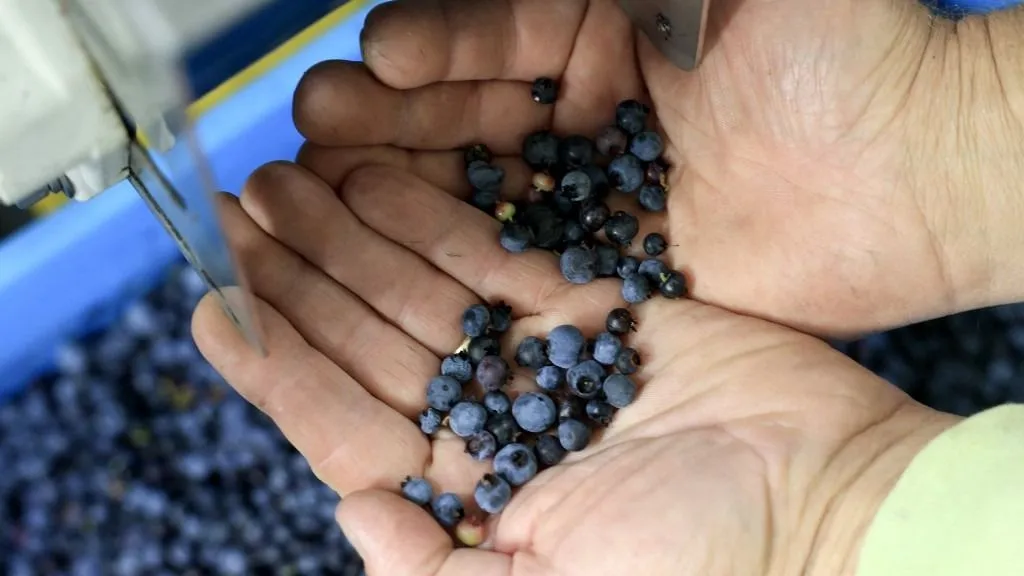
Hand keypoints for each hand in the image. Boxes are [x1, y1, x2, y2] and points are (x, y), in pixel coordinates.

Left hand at [191, 161, 956, 574]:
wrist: (827, 498)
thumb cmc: (702, 570)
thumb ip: (437, 574)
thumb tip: (352, 511)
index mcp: (470, 504)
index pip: (347, 427)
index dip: (278, 367)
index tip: (216, 309)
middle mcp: (492, 429)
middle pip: (371, 346)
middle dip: (300, 284)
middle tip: (236, 219)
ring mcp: (538, 365)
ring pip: (420, 292)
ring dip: (349, 240)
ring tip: (286, 186)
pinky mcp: (591, 312)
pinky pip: (496, 260)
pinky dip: (437, 223)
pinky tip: (378, 181)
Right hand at [291, 0, 1023, 336]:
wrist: (917, 172)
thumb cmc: (847, 51)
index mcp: (599, 30)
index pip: (489, 36)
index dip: (434, 47)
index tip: (379, 55)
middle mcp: (580, 115)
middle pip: (459, 116)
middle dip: (384, 123)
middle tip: (312, 130)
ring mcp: (587, 197)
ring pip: (472, 191)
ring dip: (395, 195)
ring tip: (320, 195)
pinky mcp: (605, 271)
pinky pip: (517, 266)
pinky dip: (455, 266)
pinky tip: (396, 266)